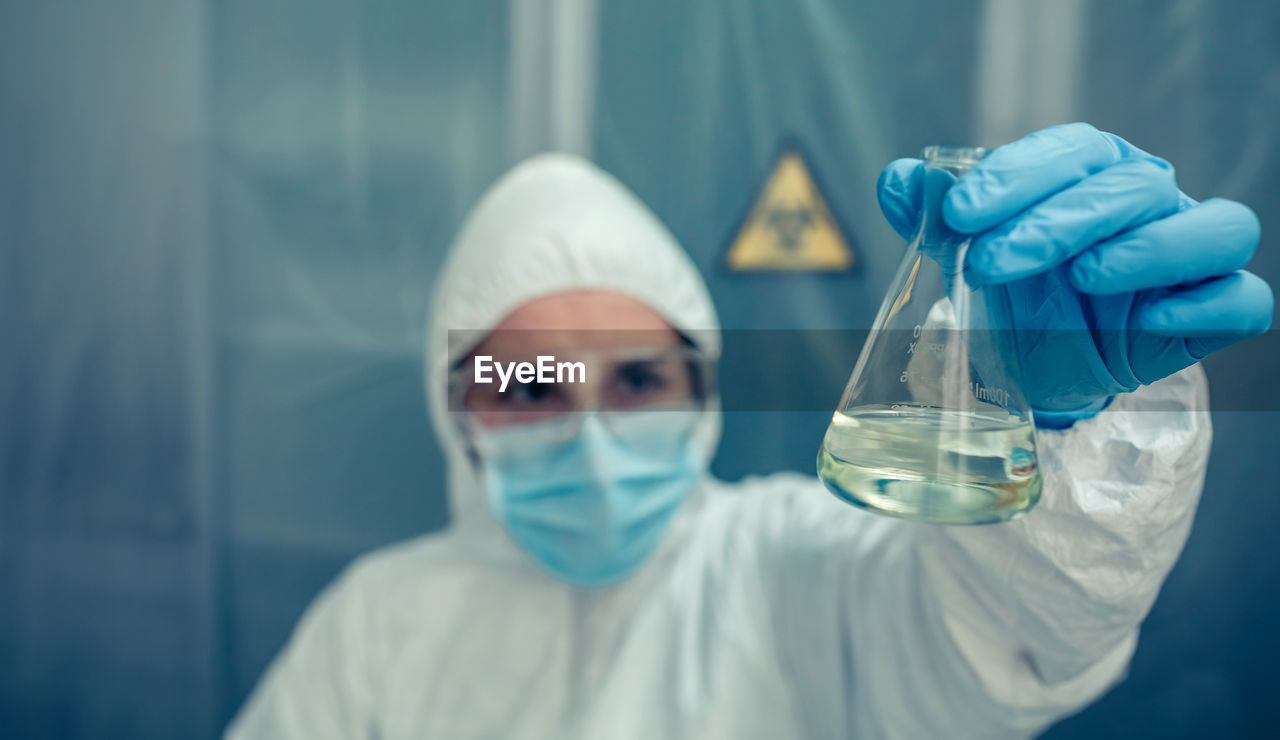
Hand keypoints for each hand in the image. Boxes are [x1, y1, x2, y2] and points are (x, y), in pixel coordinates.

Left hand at [876, 123, 1272, 426]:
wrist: (1042, 364)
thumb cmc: (1016, 291)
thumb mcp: (968, 254)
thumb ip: (932, 215)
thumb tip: (900, 179)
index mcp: (1093, 172)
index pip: (1073, 149)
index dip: (1017, 175)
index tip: (957, 214)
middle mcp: (1151, 202)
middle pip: (1130, 187)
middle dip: (1053, 222)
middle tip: (987, 264)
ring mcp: (1190, 256)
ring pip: (1214, 226)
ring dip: (1150, 247)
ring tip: (1084, 276)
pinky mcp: (1211, 312)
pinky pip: (1241, 298)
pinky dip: (1204, 303)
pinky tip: (1148, 318)